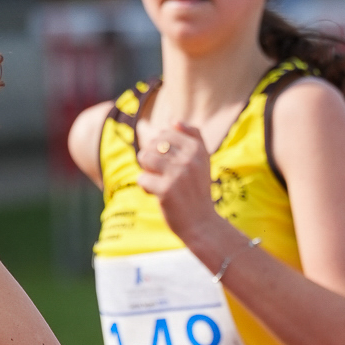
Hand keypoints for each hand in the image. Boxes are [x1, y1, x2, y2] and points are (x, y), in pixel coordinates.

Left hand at [134, 121, 223, 255]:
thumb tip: (174, 121)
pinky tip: (157, 195)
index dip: (160, 147)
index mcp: (198, 148)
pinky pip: (142, 179)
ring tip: (157, 181)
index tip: (170, 163)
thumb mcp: (202, 162)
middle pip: (152, 144)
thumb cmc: (197, 192)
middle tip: (163, 174)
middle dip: (152, 158)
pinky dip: (145, 187)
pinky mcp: (166, 190)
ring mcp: (178, 174)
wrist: (202, 224)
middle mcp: (190, 158)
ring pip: (144, 157)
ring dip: (146, 171)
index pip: (165, 132)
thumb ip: (193, 138)